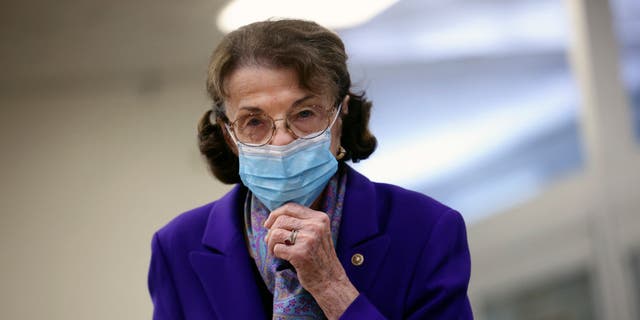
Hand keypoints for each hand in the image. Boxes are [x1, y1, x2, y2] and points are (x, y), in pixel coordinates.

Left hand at [264, 203, 357, 318]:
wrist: (330, 280)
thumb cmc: (319, 257)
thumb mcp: (317, 233)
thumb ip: (300, 223)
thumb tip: (271, 219)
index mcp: (320, 218)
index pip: (291, 207)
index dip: (276, 213)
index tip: (269, 224)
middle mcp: (316, 226)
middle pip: (281, 219)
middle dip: (271, 230)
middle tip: (270, 241)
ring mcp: (309, 239)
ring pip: (276, 232)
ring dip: (270, 242)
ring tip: (274, 250)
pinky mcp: (300, 254)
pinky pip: (277, 248)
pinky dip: (275, 253)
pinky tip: (282, 257)